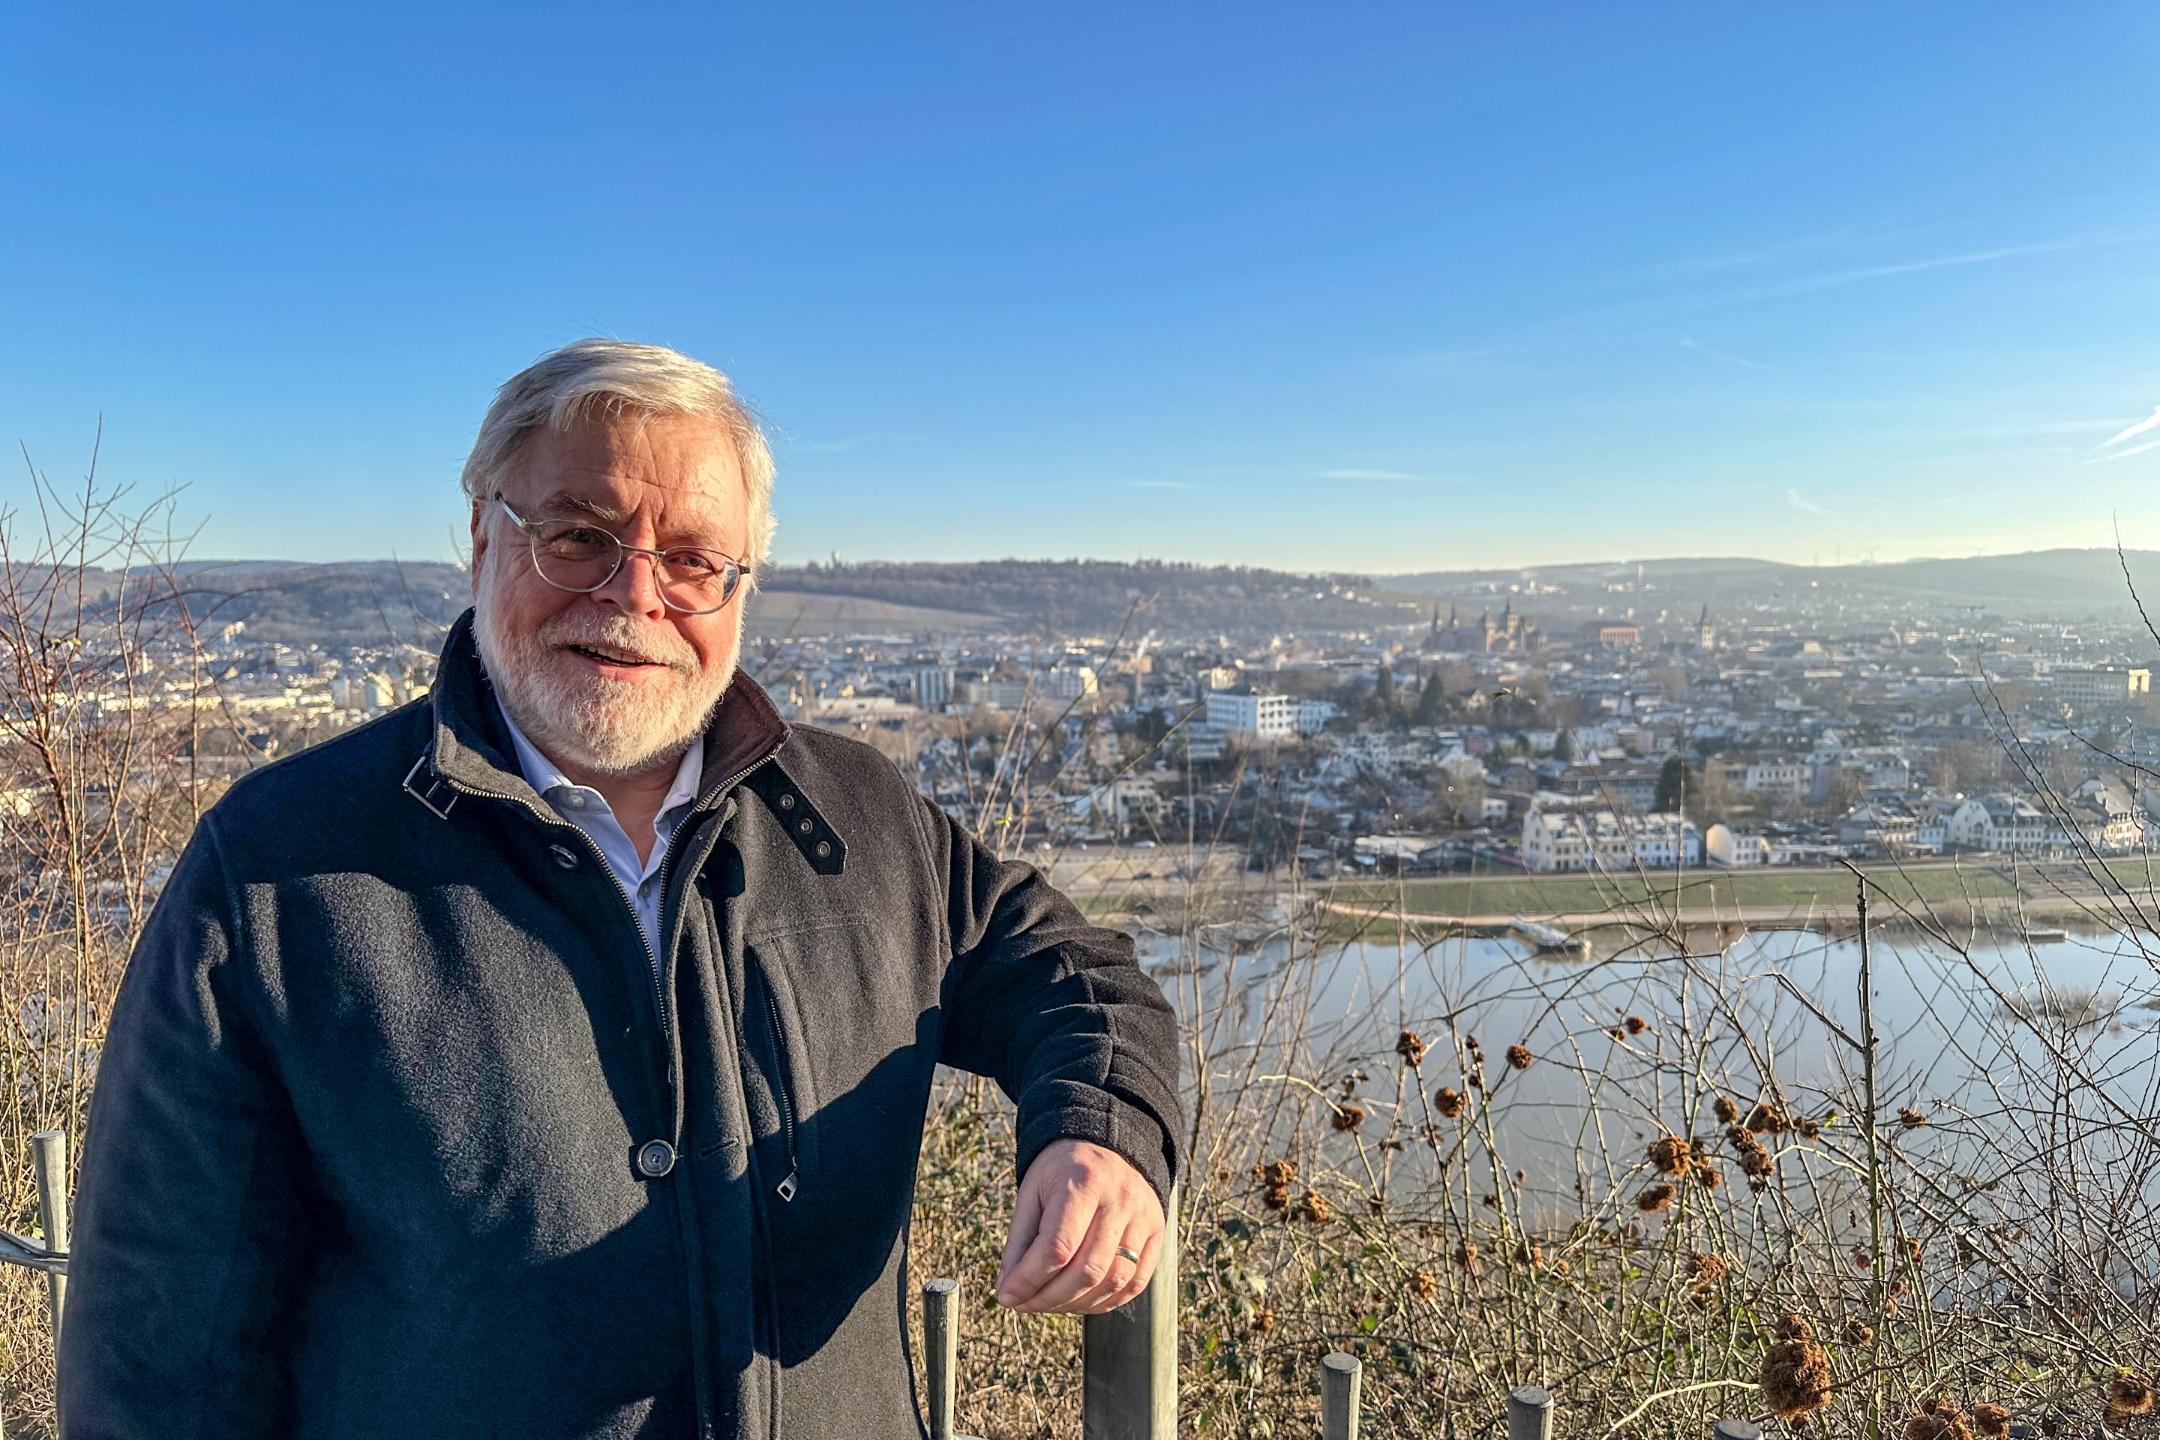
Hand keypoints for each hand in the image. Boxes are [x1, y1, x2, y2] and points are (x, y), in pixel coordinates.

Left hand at [995, 1138, 1164, 1314]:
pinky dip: (1105, 1302)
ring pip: (1113, 1281)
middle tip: (1025, 1304)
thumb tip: (1009, 1291)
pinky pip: (1135, 1283)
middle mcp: (1120, 1199)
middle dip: (1050, 1298)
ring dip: (1076, 1304)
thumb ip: (1019, 1242)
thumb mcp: (1031, 1193)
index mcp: (1084, 1182)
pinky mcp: (1156, 1233)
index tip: (1007, 1296)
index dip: (1029, 1280)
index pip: (1058, 1247)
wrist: (1106, 1146)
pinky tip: (1080, 1300)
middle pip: (1087, 1270)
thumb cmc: (1062, 1172)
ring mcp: (1144, 1217)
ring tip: (1050, 1302)